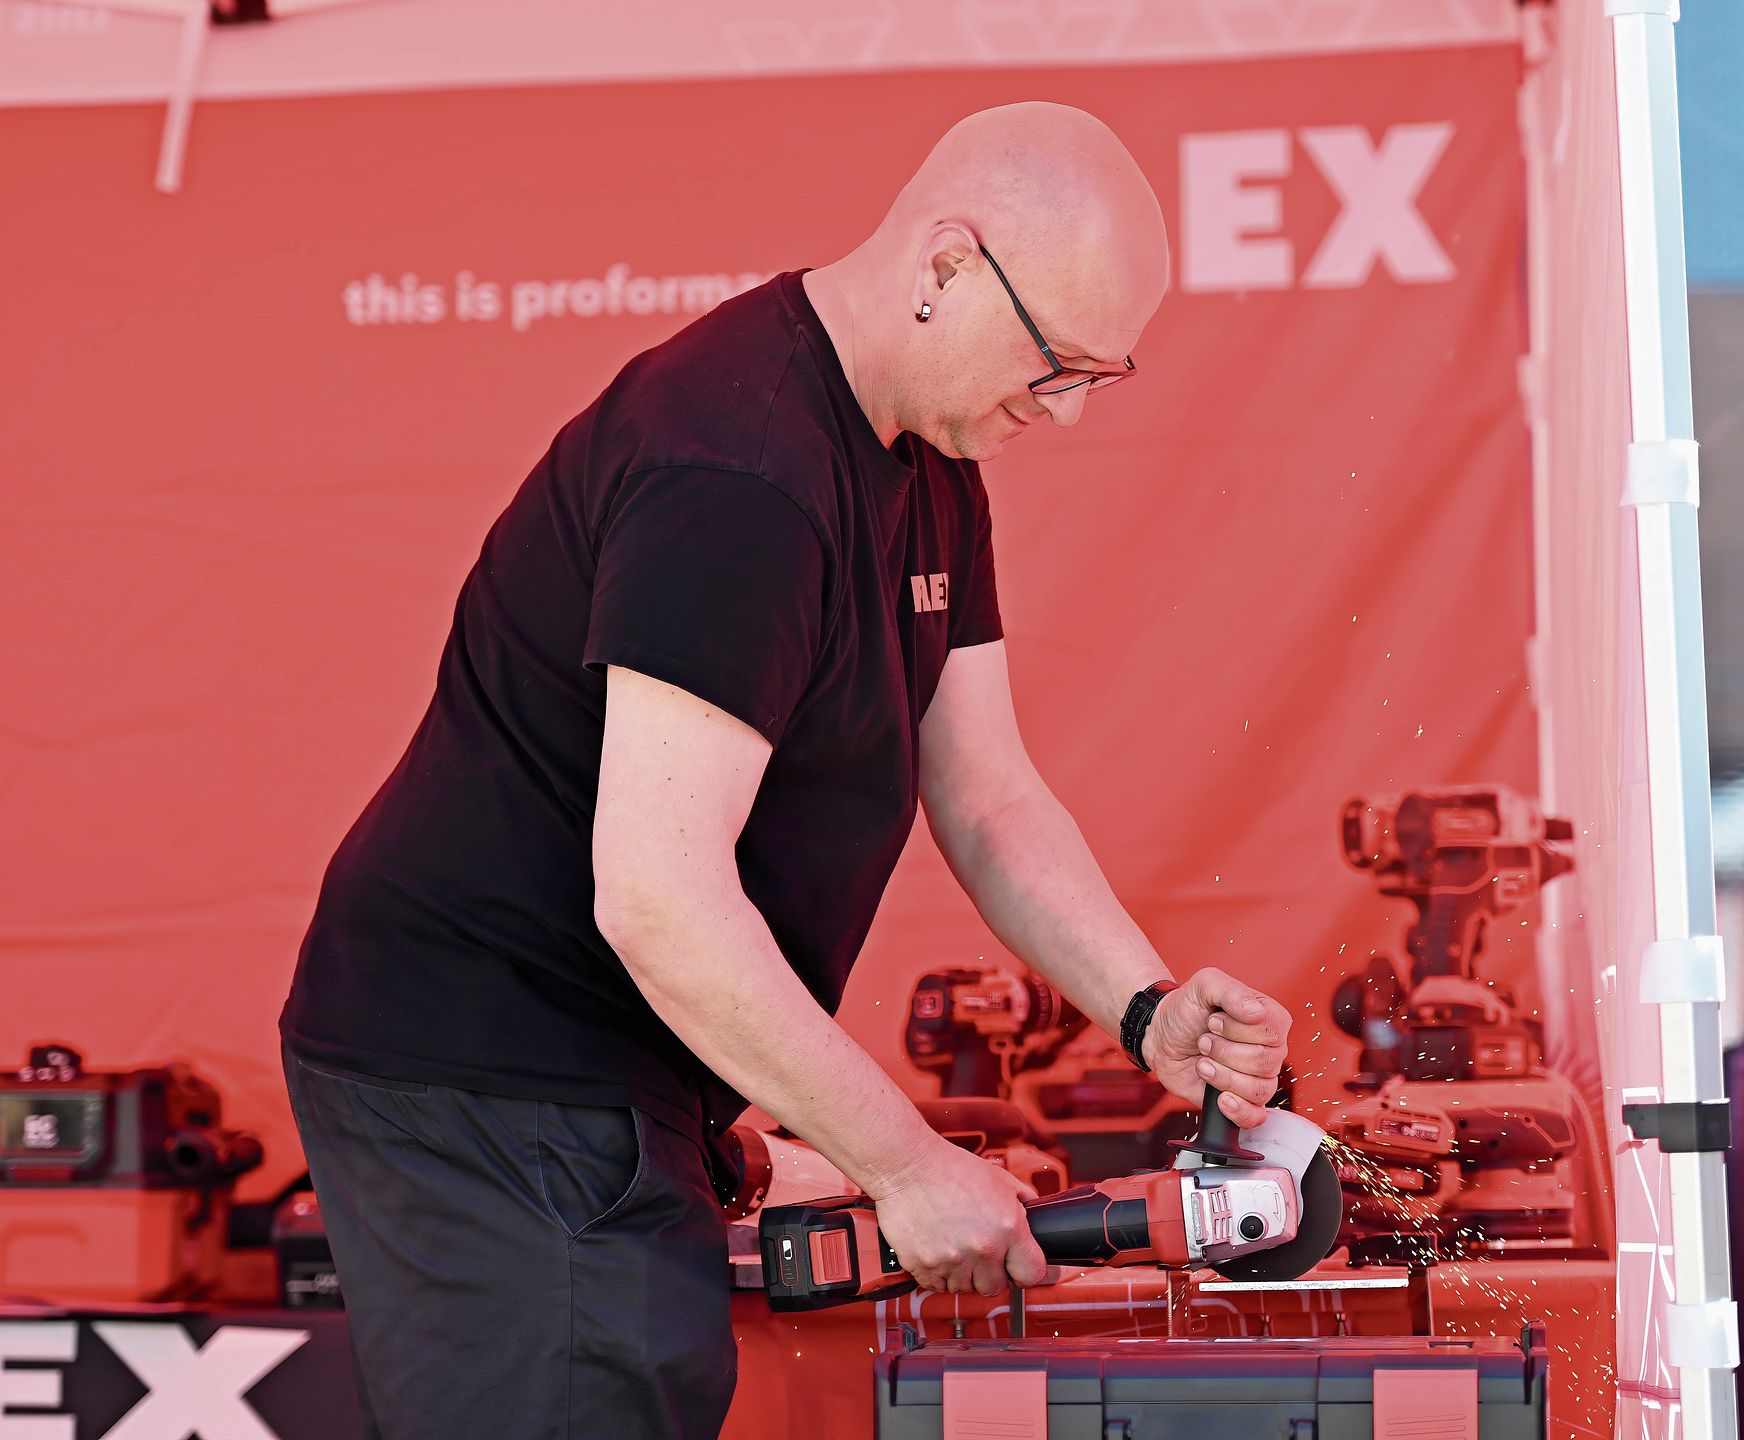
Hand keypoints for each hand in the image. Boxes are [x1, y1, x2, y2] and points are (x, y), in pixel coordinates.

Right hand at [863, 1136, 1049, 1296]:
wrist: (908, 1165)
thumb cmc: (950, 1168)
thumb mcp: (1000, 1178)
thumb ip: (1024, 1202)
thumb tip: (1035, 1220)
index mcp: (1007, 1227)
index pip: (1032, 1274)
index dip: (1024, 1270)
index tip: (1015, 1267)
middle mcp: (982, 1248)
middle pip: (995, 1287)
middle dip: (989, 1273)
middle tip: (978, 1252)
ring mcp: (951, 1260)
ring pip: (964, 1288)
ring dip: (961, 1273)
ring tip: (953, 1245)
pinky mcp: (923, 1266)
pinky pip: (936, 1285)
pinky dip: (937, 1273)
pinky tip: (937, 1250)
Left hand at [1141, 967, 1289, 1128]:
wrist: (1161, 1035)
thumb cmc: (1186, 1009)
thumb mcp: (1205, 984)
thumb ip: (1231, 991)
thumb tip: (1256, 1012)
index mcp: (1269, 1018)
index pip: (1271, 1031)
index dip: (1237, 1029)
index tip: (1213, 1022)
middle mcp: (1269, 1049)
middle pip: (1264, 1062)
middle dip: (1224, 1051)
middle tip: (1203, 1041)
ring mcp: (1257, 1077)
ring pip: (1258, 1089)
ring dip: (1221, 1075)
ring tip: (1203, 1062)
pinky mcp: (1242, 1100)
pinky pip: (1256, 1116)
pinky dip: (1238, 1110)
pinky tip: (1221, 1098)